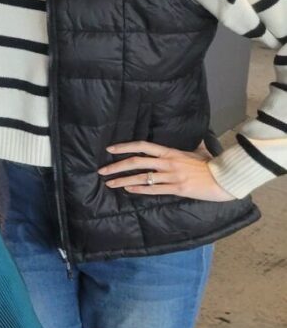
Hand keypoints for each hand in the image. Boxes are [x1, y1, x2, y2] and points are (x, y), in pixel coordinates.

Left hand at [99, 141, 236, 201]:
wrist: (225, 178)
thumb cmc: (211, 165)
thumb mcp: (198, 151)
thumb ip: (191, 146)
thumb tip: (197, 137)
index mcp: (170, 151)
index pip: (142, 146)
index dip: (124, 146)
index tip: (109, 149)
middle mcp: (168, 162)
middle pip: (136, 161)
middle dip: (116, 166)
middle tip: (102, 170)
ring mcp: (172, 176)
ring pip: (141, 177)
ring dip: (123, 180)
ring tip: (109, 183)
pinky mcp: (177, 189)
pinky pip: (154, 189)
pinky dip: (139, 189)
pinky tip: (128, 190)